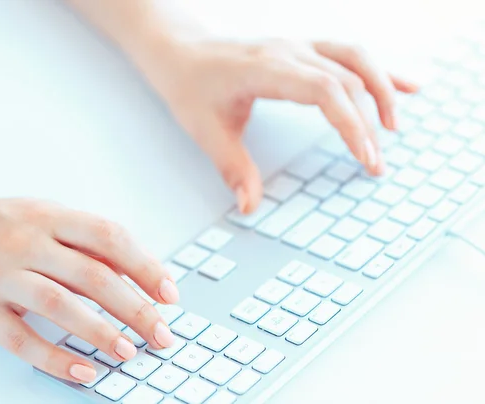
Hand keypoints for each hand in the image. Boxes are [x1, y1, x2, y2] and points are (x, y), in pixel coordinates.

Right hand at [0, 197, 178, 382]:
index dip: (146, 266)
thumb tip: (133, 269)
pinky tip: (82, 372)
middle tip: (162, 333)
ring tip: (130, 352)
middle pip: (93, 275)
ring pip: (60, 306)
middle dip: (136, 307)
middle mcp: (25, 241)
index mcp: (47, 215)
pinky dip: (55, 358)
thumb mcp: (36, 215)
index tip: (170, 293)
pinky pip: (21, 339)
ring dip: (101, 332)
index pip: (109, 237)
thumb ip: (80, 240)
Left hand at [139, 38, 417, 213]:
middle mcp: (288, 51)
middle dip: (368, 122)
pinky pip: (349, 54)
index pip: (324, 89)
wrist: (181, 52)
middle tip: (376, 164)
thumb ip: (231, 168)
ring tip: (394, 126)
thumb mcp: (204, 130)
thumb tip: (249, 206)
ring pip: (355, 58)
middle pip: (346, 79)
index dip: (350, 122)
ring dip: (382, 88)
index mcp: (266, 68)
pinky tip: (405, 85)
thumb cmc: (191, 86)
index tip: (365, 157)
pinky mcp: (303, 49)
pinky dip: (379, 71)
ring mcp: (298, 46)